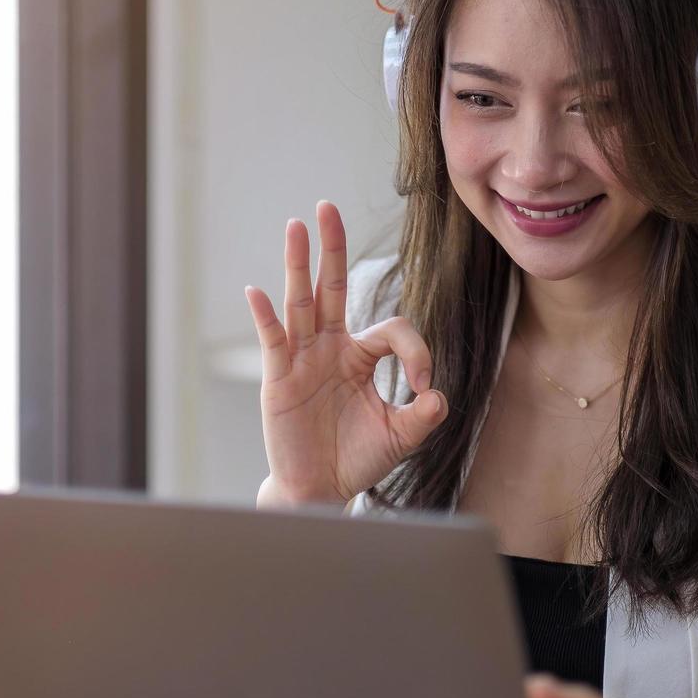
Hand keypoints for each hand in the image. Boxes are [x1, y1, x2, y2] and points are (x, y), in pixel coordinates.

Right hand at [244, 200, 446, 506]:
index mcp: (360, 357)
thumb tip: (437, 395)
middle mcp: (329, 348)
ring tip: (296, 226)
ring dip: (298, 264)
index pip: (391, 329)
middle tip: (327, 207)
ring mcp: (303, 359)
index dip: (415, 351)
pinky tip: (259, 292)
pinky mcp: (279, 378)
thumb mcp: (400, 437)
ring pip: (301, 302)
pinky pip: (274, 341)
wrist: (320, 490)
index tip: (423, 385)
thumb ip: (423, 416)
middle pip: (331, 287)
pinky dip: (265, 316)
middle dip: (332, 247)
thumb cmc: (356, 459)